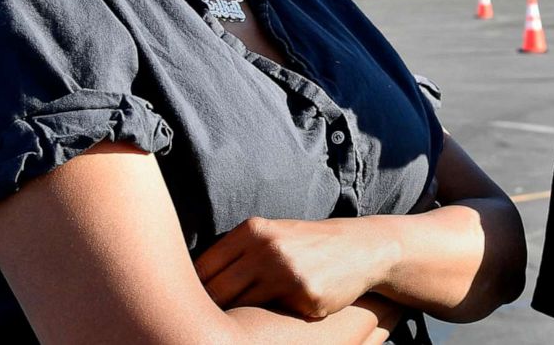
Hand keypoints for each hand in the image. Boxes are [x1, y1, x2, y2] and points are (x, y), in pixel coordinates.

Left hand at [194, 217, 396, 318]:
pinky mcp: (305, 296)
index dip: (193, 291)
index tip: (193, 304)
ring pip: (241, 308)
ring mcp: (287, 273)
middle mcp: (267, 248)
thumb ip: (237, 252)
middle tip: (210, 320)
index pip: (203, 268)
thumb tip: (191, 283)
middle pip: (216, 291)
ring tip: (239, 322)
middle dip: (210, 309)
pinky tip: (276, 319)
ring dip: (237, 318)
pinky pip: (273, 318)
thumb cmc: (308, 245)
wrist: (362, 248)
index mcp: (253, 230)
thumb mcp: (272, 235)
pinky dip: (270, 323)